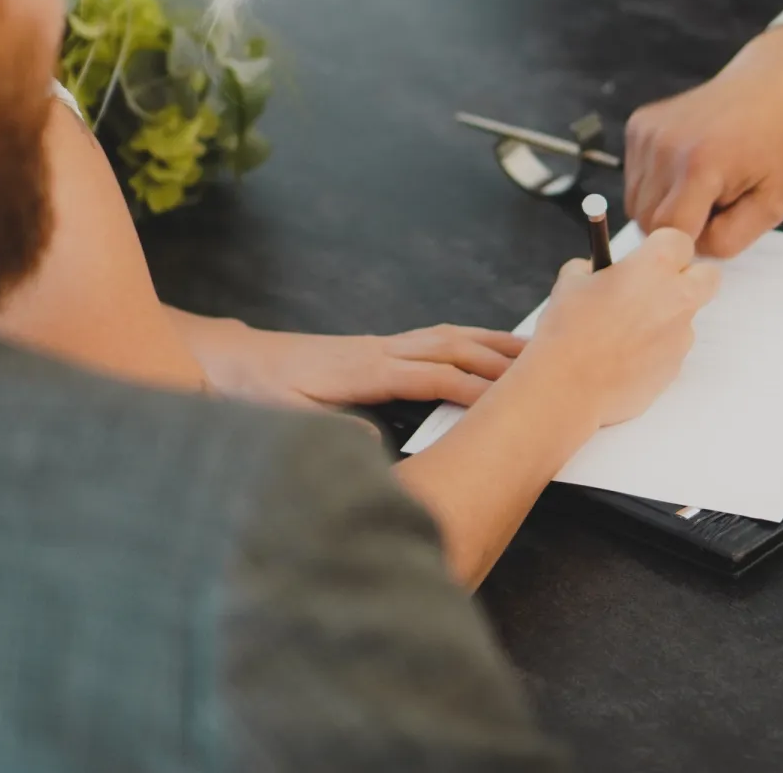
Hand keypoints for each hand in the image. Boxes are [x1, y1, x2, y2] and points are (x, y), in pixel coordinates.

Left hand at [182, 319, 526, 410]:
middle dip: (499, 357)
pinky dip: (469, 340)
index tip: (510, 399)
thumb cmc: (259, 390)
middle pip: (451, 346)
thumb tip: (372, 445)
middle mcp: (380, 350)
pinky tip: (485, 347)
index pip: (432, 375)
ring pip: (448, 336)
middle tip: (547, 367)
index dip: (473, 387)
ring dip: (491, 342)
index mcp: (364, 370)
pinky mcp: (379, 347)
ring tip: (534, 350)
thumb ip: (329, 431)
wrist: (235, 360)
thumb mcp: (286, 418)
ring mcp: (381, 345)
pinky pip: (435, 339)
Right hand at [514, 229, 722, 429]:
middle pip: (708, 276)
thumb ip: (593, 269)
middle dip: (690, 277)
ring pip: (687, 317)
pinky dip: (654, 350)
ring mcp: (680, 336)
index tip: (645, 257)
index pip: (680, 240)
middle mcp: (677, 298)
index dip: (661, 248)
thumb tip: (597, 272)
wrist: (568, 388)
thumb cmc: (567, 330)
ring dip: (665, 318)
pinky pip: (671, 350)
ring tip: (622, 333)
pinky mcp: (675, 368)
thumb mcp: (570, 283)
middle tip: (656, 287)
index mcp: (654, 267)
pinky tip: (621, 359)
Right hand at [625, 26, 782, 257]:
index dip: (689, 243)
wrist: (766, 89)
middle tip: (712, 205)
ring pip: (635, 203)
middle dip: (677, 226)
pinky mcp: (637, 125)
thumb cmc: (773, 147)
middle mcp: (664, 146)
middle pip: (647, 221)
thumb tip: (687, 253)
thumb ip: (729, 240)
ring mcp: (647, 132)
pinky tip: (685, 166)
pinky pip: (633, 178)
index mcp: (700, 166)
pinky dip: (656, 183)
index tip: (713, 230)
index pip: (668, 234)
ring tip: (699, 185)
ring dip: (663, 206)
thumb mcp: (771, 205)